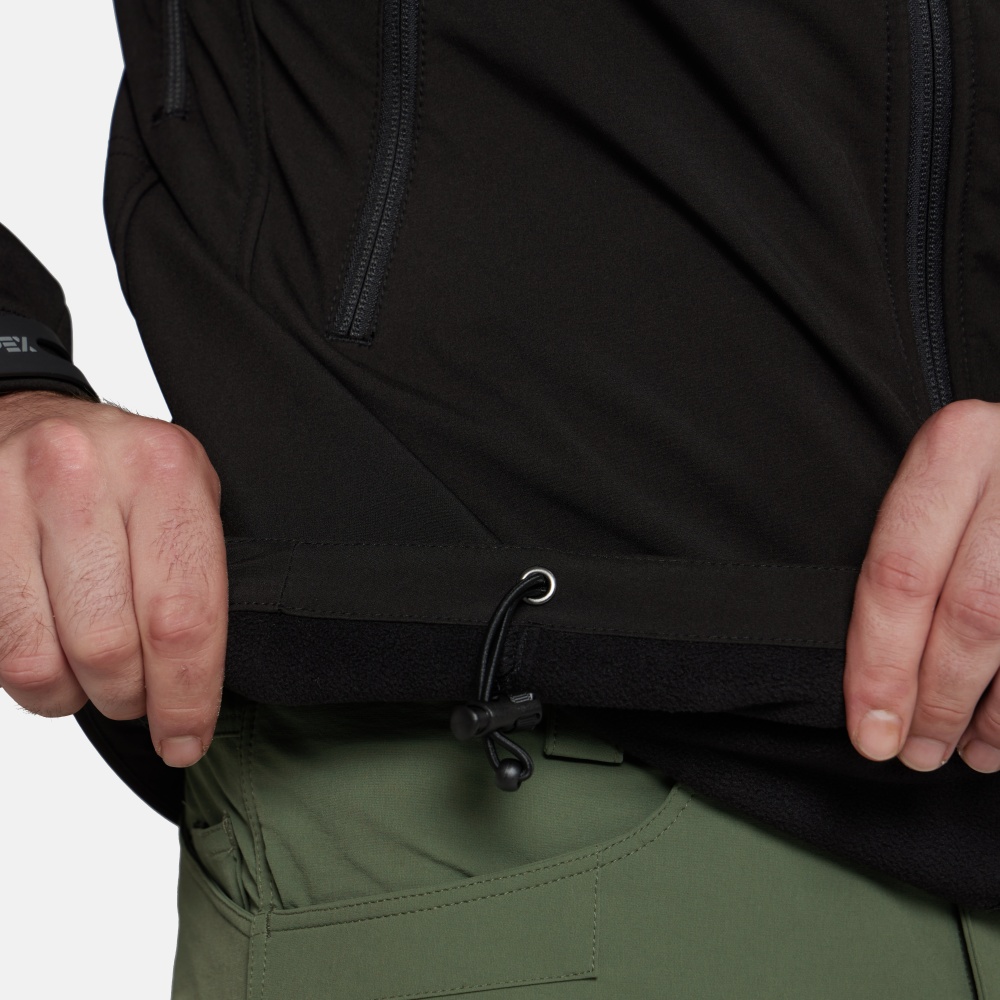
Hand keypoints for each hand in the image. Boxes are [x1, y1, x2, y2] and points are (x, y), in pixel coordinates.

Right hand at [0, 391, 225, 766]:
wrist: (29, 418)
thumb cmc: (120, 474)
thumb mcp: (182, 498)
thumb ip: (198, 576)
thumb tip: (200, 688)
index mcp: (165, 470)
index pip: (183, 615)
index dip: (187, 695)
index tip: (187, 738)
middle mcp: (86, 474)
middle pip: (112, 645)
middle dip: (130, 698)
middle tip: (138, 699)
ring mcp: (11, 496)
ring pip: (43, 658)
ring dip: (75, 694)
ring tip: (93, 675)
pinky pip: (0, 648)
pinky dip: (32, 678)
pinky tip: (52, 653)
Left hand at [844, 398, 999, 772]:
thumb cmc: (977, 488)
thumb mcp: (936, 490)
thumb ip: (904, 561)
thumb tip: (870, 681)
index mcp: (955, 448)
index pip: (899, 572)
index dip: (880, 663)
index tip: (868, 728)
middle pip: (970, 611)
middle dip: (938, 698)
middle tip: (915, 752)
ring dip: (993, 715)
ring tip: (964, 751)